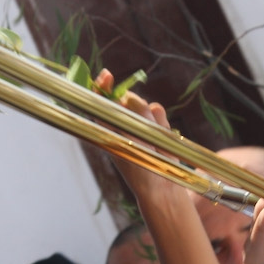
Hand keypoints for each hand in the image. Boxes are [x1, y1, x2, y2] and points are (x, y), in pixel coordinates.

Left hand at [93, 68, 178, 200]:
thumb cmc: (138, 169)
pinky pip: (160, 111)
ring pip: (146, 105)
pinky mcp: (156, 125)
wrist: (162, 187)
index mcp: (107, 127)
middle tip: (141, 131)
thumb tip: (130, 96)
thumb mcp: (128, 143)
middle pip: (127, 98)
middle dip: (136, 109)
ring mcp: (140, 123)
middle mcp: (122, 122)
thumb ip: (128, 118)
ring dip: (152, 121)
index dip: (102, 86)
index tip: (107, 76)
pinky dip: (163, 124)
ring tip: (153, 143)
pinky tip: (163, 141)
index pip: (100, 100)